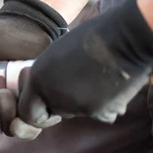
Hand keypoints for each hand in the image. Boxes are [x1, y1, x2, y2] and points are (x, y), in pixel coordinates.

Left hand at [14, 0, 152, 132]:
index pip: (27, 114)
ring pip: (75, 113)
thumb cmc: (90, 39)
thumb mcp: (54, 56)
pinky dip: (104, 106)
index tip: (49, 105)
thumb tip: (43, 95)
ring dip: (82, 103)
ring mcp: (75, 105)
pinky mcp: (97, 111)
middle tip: (77, 87)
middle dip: (61, 107)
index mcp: (38, 79)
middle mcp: (52, 95)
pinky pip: (98, 115)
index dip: (38, 112)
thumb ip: (45, 78)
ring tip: (94, 80)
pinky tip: (109, 86)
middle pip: (53, 113)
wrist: (124, 38)